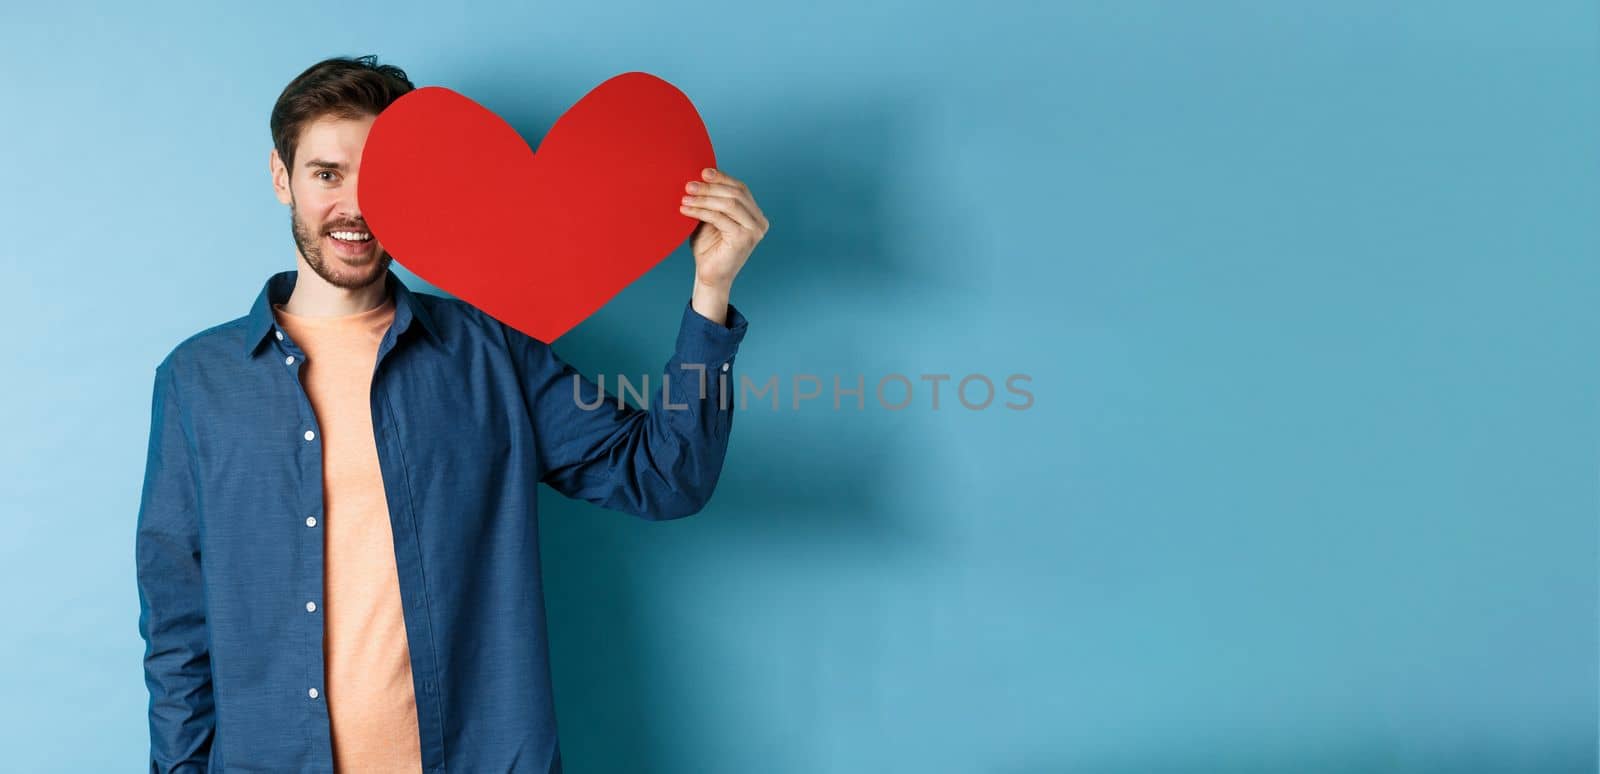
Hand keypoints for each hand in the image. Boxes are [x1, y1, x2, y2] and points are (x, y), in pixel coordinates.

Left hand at [680, 167, 768, 289]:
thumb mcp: (710, 218)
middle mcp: (759, 221)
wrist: (709, 275)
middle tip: (689, 185)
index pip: (740, 189)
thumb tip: (700, 177)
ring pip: (728, 204)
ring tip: (685, 196)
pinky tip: (686, 209)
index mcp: (755, 215)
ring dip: (704, 198)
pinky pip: (719, 217)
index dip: (722, 178)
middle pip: (735, 194)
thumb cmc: (709, 248)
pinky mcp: (744, 239)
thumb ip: (712, 201)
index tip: (702, 172)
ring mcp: (754, 230)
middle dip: (710, 187)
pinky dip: (701, 211)